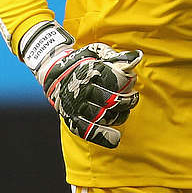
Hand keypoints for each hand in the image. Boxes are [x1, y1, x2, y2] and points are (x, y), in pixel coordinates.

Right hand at [21, 23, 141, 147]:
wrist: (53, 70)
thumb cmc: (83, 60)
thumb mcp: (98, 52)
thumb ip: (119, 57)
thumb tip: (138, 57)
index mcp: (90, 72)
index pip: (115, 81)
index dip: (126, 83)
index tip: (131, 81)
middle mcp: (82, 90)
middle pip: (110, 101)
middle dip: (125, 102)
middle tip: (131, 99)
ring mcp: (76, 106)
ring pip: (102, 117)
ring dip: (118, 117)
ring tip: (124, 114)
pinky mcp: (71, 118)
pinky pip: (86, 131)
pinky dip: (101, 137)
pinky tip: (115, 140)